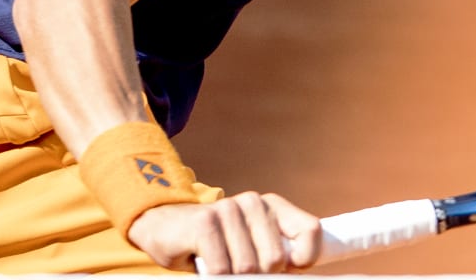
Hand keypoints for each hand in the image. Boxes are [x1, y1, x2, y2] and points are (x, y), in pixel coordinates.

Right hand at [129, 191, 321, 272]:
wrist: (165, 228)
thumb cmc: (215, 245)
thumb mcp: (252, 246)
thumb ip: (275, 253)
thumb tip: (294, 272)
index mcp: (272, 206)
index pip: (310, 230)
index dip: (305, 259)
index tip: (290, 270)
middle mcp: (253, 202)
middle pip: (275, 260)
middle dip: (259, 276)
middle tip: (239, 271)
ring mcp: (228, 209)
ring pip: (247, 267)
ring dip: (233, 277)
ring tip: (220, 266)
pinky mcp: (205, 223)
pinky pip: (222, 269)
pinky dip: (215, 277)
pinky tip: (204, 264)